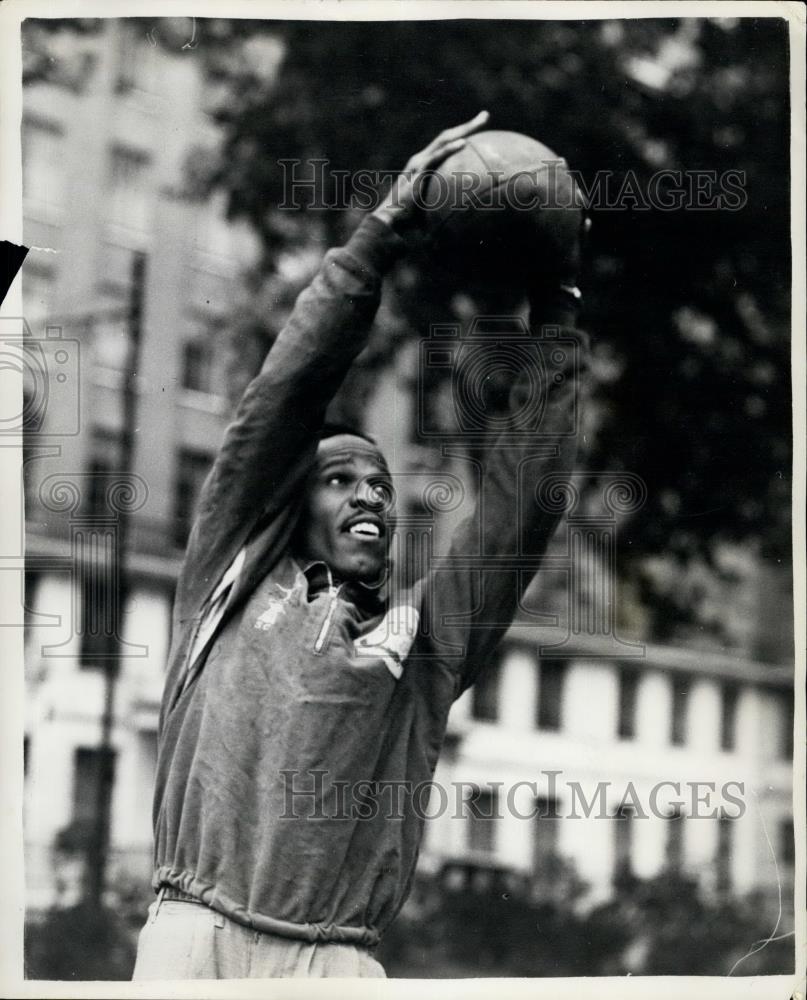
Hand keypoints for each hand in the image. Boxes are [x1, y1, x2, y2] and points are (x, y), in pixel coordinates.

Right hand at [372, 111, 489, 233]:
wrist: (389, 225)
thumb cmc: (408, 225)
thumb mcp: (432, 214)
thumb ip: (447, 211)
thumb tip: (466, 222)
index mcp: (423, 167)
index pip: (445, 146)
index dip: (462, 135)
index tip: (480, 130)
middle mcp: (420, 160)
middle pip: (447, 137)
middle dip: (468, 125)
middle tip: (486, 115)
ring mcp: (418, 164)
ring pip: (443, 140)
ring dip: (463, 129)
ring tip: (481, 120)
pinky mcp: (417, 172)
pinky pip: (436, 157)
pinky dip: (450, 149)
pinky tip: (464, 143)